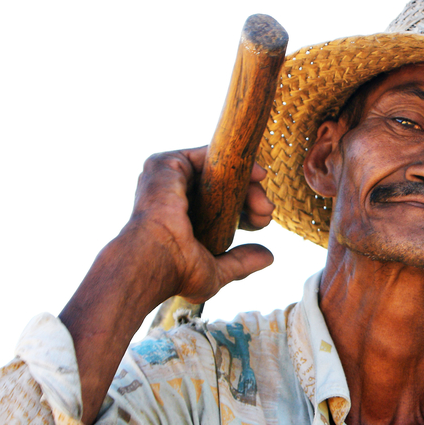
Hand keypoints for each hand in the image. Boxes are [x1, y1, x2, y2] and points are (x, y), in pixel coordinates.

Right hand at [124, 146, 275, 305]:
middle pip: (223, 184)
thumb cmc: (177, 272)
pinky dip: (233, 158)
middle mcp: (175, 195)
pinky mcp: (166, 164)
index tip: (263, 221)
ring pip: (218, 168)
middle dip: (252, 195)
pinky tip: (255, 174)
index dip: (247, 210)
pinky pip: (206, 152)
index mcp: (183, 218)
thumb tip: (268, 256)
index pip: (221, 204)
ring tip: (262, 201)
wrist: (155, 260)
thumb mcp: (216, 271)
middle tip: (267, 210)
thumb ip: (241, 262)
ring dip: (247, 179)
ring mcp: (169, 178)